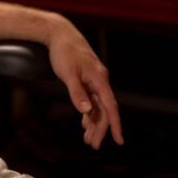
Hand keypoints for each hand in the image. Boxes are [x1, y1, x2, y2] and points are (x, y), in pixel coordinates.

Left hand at [47, 18, 123, 148]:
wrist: (59, 33)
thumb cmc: (63, 51)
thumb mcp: (67, 74)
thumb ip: (77, 93)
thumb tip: (86, 110)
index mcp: (99, 79)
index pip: (110, 106)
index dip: (115, 124)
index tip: (118, 140)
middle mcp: (100, 80)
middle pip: (104, 109)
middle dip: (100, 128)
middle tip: (92, 145)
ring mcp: (94, 79)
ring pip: (98, 105)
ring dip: (94, 122)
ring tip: (88, 138)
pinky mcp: (87, 77)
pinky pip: (92, 98)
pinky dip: (89, 111)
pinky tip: (85, 121)